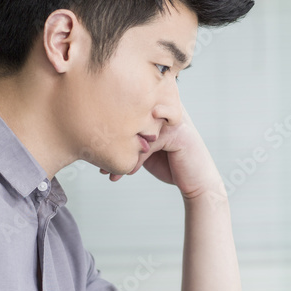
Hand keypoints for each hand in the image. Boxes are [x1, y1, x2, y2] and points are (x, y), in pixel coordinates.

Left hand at [98, 103, 223, 199]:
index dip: (111, 123)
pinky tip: (125, 174)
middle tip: (95, 155)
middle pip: (131, 117)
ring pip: (137, 133)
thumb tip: (99, 141)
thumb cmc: (171, 165)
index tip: (94, 145)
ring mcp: (173, 119)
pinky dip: (135, 162)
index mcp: (158, 107)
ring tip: (106, 169)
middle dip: (111, 137)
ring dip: (120, 153)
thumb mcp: (145, 149)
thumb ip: (130, 139)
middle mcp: (166, 109)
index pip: (129, 107)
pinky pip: (148, 145)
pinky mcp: (178, 133)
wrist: (196, 183)